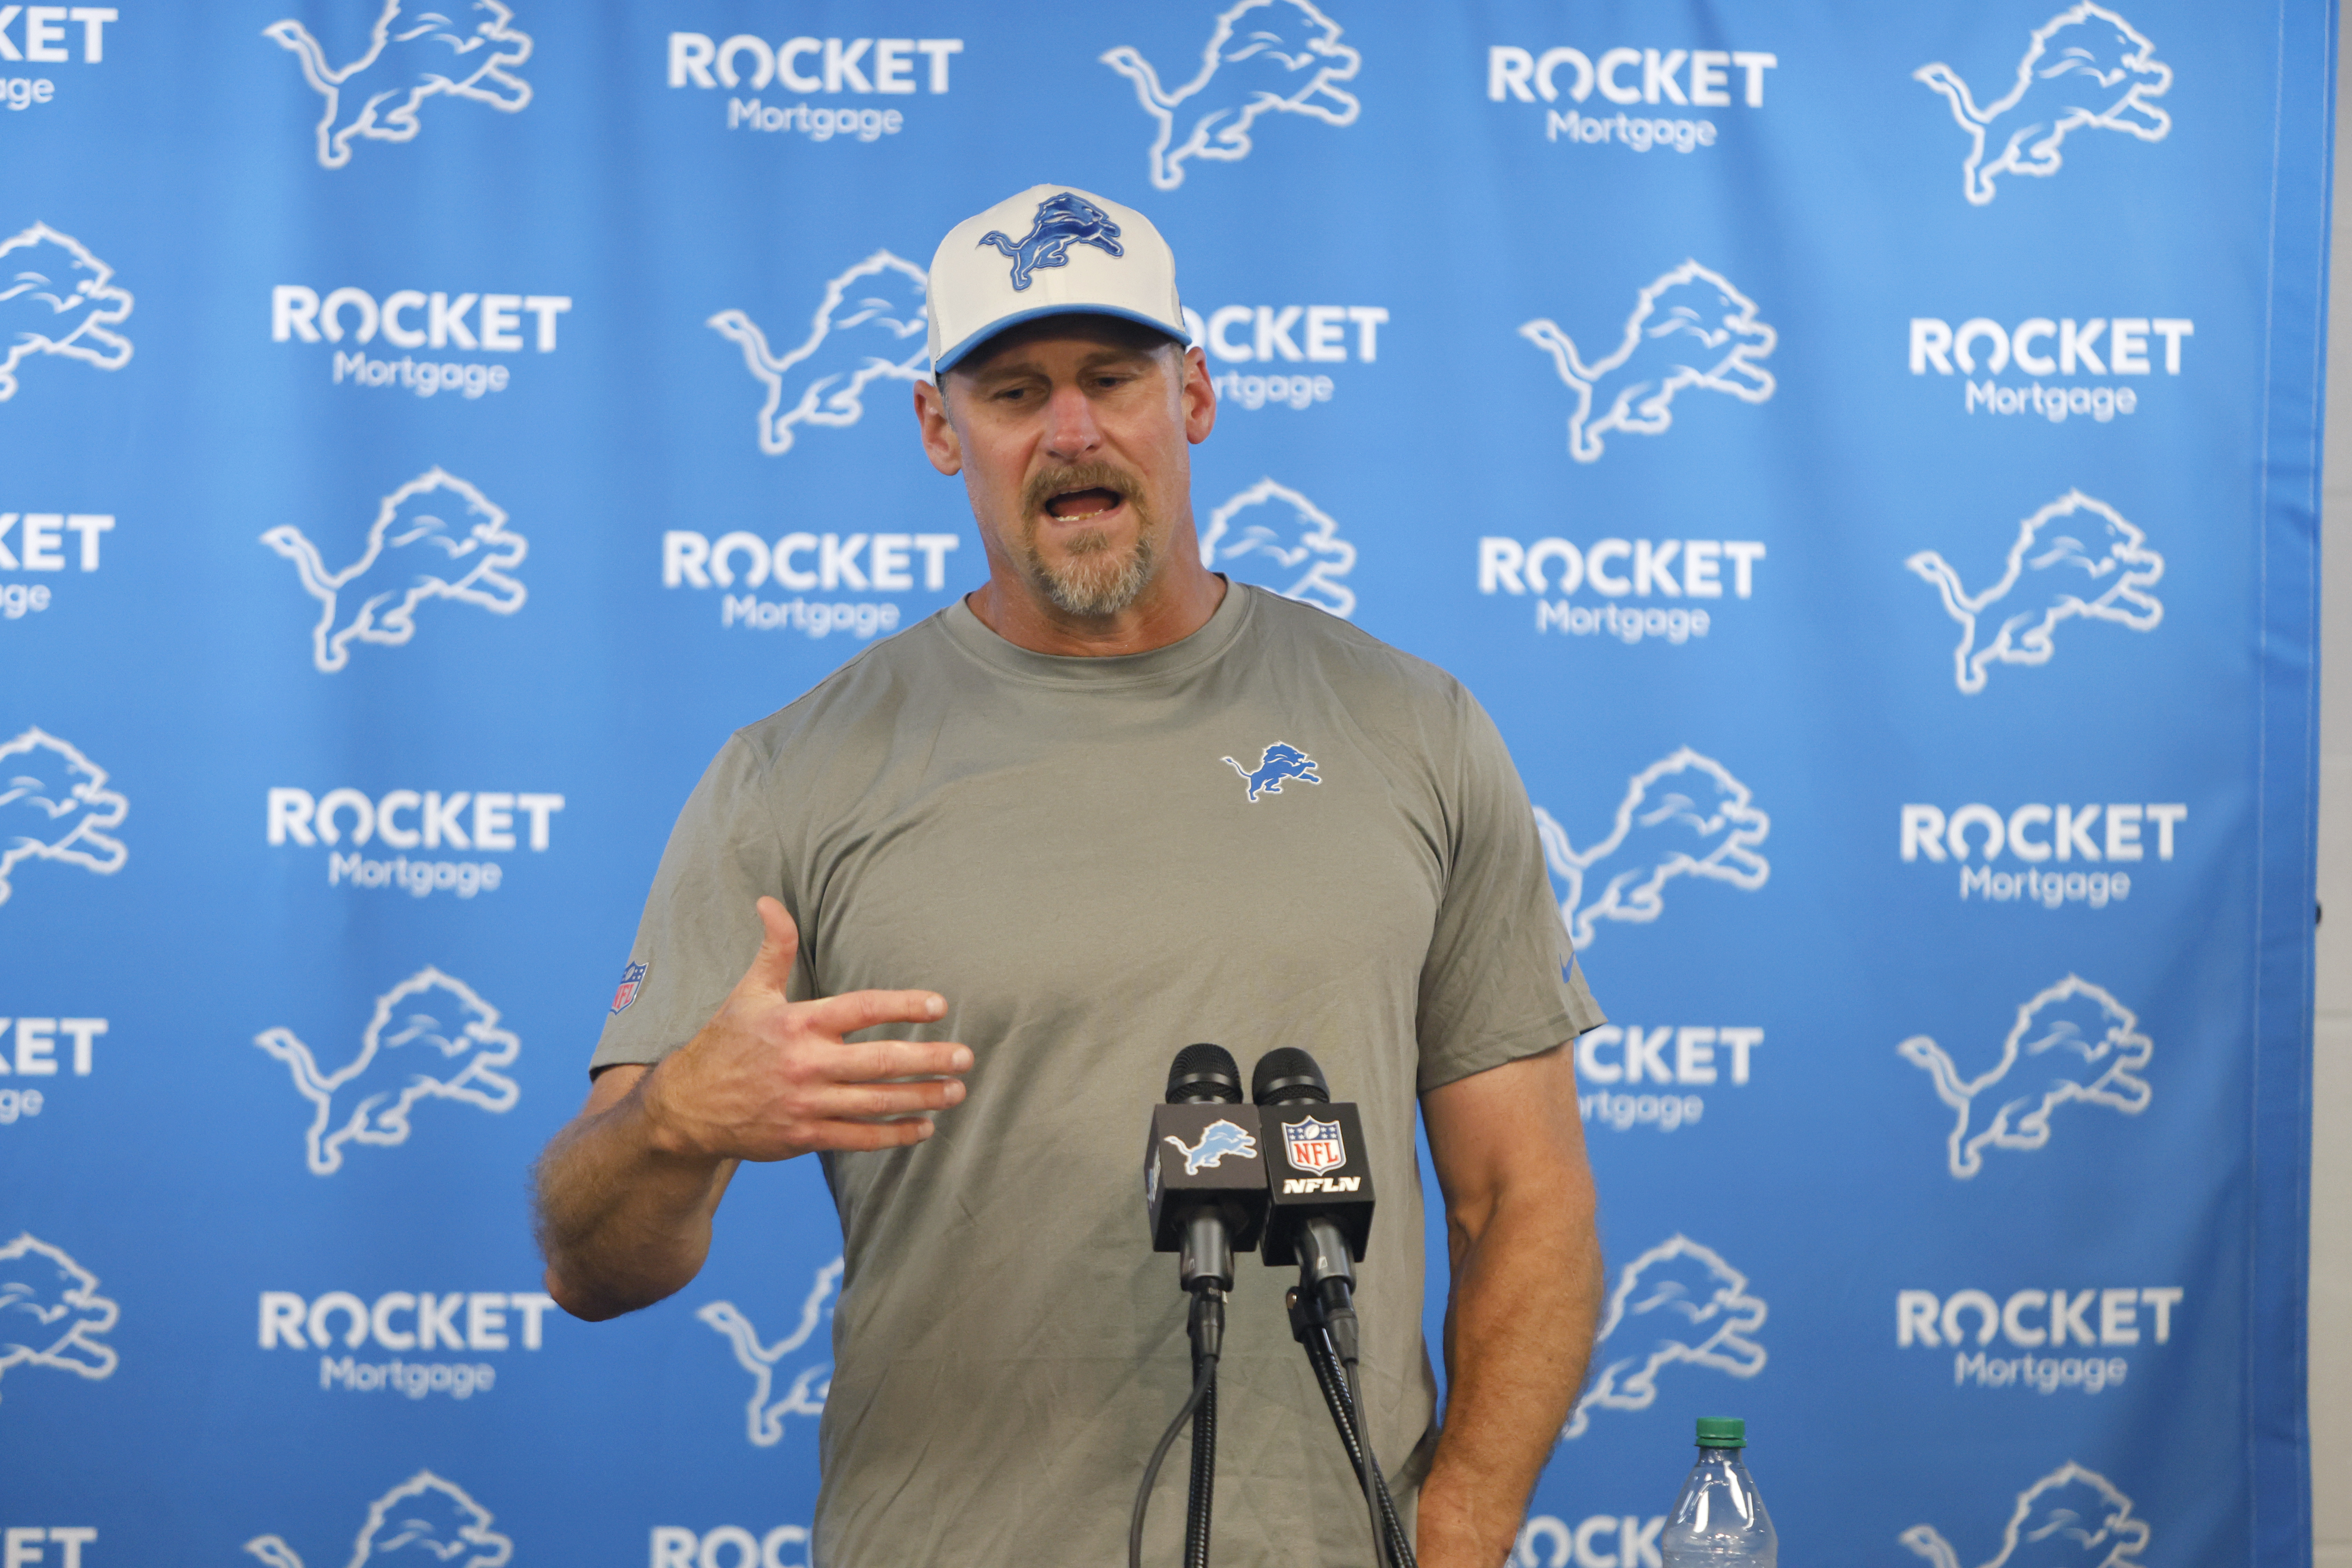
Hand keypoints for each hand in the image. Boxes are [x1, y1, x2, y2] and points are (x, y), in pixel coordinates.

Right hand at [641, 897, 969, 1161]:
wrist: (688, 1108)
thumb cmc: (726, 1043)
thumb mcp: (749, 992)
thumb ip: (775, 949)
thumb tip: (770, 902)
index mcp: (798, 1023)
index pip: (862, 1009)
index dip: (903, 1006)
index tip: (939, 1007)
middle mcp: (806, 1064)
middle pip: (880, 1061)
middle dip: (928, 1059)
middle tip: (966, 1056)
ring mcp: (807, 1104)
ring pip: (876, 1102)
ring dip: (922, 1097)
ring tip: (957, 1090)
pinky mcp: (804, 1137)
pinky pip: (859, 1138)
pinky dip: (894, 1134)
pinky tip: (924, 1127)